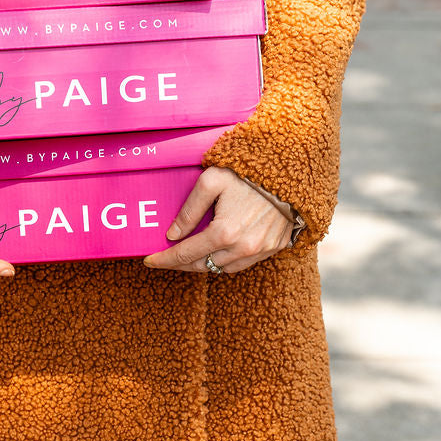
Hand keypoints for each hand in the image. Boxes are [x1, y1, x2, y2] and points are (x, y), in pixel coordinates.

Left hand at [143, 167, 293, 275]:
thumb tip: (172, 235)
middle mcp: (242, 248)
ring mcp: (260, 251)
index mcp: (223, 233)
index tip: (148, 261)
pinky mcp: (273, 248)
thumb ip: (189, 210)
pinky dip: (225, 261)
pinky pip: (242, 264)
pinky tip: (216, 251)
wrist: (292, 171)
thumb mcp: (211, 181)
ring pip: (222, 269)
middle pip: (201, 266)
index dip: (164, 259)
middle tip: (165, 259)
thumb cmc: (248, 172)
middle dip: (180, 265)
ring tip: (189, 255)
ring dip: (203, 264)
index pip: (184, 255)